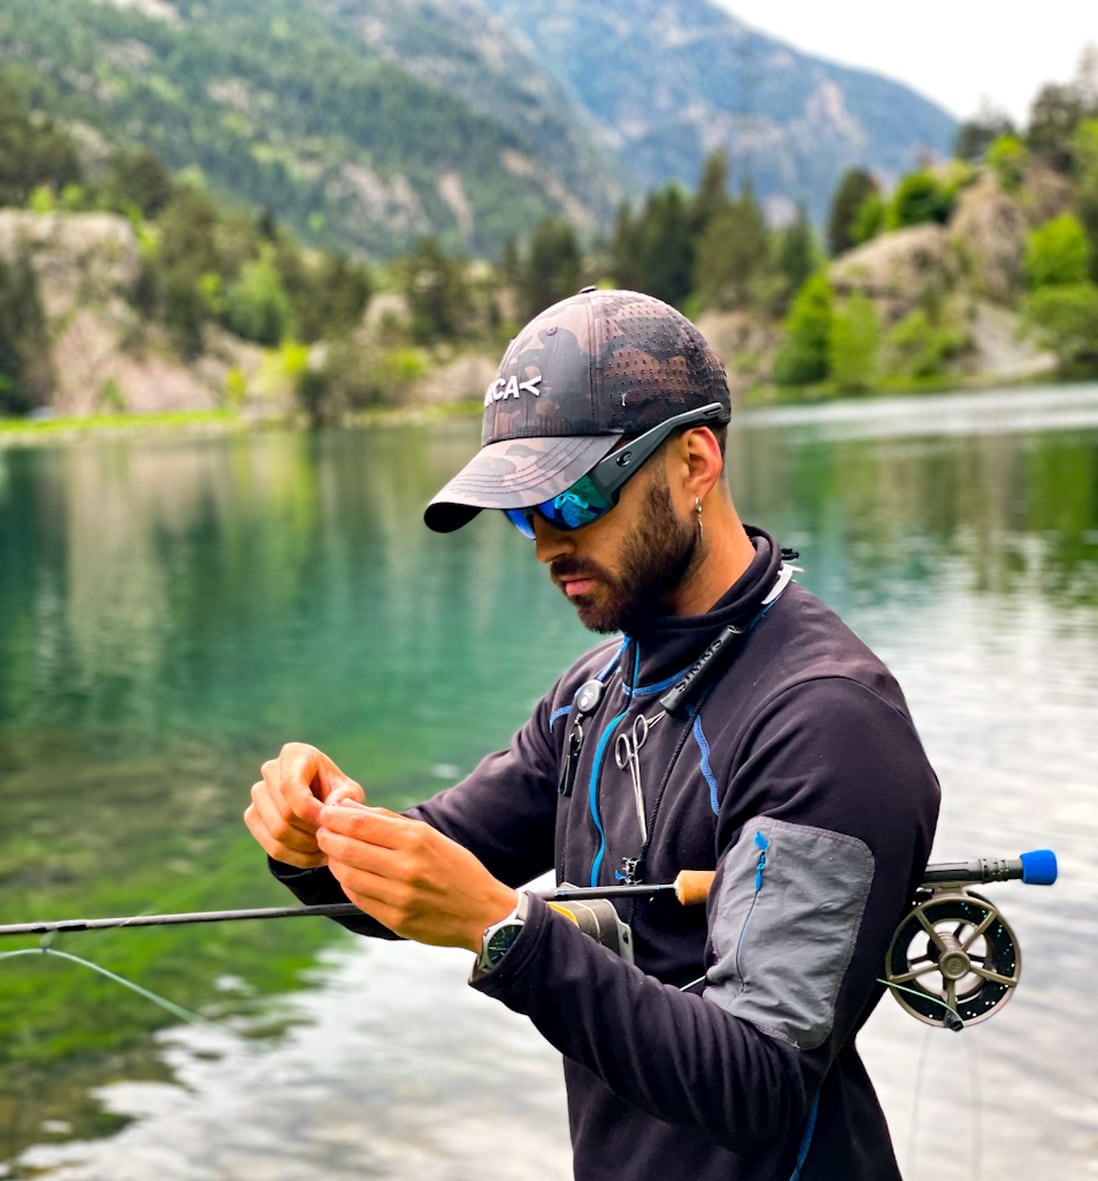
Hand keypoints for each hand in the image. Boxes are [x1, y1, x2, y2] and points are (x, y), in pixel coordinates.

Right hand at [244, 742, 364, 868]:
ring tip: (326, 847)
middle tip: (332, 839)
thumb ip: (345, 797)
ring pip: (278, 832)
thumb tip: (328, 809)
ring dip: (306, 846)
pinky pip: (272, 846)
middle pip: (285, 813)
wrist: (321, 805)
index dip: (309, 811)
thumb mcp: (350, 792)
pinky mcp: (252, 815)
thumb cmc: (338, 794)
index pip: (290, 787)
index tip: (328, 824)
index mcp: (294, 754)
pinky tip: (314, 854)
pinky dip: (296, 857)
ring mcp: (258, 793)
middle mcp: (270, 769)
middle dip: (312, 831)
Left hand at [316, 801, 516, 951]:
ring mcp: (400, 896)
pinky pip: (358, 898)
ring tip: (333, 853)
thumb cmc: (455, 868)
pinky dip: (347, 884)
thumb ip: (389, 821)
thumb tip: (351, 808)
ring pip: (348, 875)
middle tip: (322, 832)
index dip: (335, 817)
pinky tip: (348, 875)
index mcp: (416, 840)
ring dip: (334, 861)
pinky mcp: (395, 919)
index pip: (361, 824)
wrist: (482, 913)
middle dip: (328, 837)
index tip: (325, 813)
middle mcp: (407, 867)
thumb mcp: (430, 836)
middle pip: (349, 848)